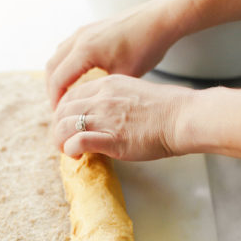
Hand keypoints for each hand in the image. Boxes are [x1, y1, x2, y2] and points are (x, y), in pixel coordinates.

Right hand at [45, 3, 178, 107]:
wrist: (158, 19)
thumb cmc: (146, 46)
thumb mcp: (125, 76)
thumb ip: (104, 92)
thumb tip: (93, 107)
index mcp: (85, 50)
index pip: (58, 79)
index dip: (55, 100)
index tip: (59, 115)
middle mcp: (79, 38)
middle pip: (52, 67)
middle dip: (52, 89)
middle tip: (59, 108)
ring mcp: (83, 31)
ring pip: (57, 56)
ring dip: (57, 75)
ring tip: (65, 93)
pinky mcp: (90, 28)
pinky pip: (67, 48)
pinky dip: (65, 64)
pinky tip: (77, 74)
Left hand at [52, 75, 195, 162]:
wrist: (183, 117)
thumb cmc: (168, 107)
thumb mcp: (134, 90)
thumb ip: (116, 98)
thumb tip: (106, 111)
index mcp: (107, 84)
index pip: (71, 95)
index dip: (63, 111)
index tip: (66, 122)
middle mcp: (101, 98)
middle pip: (63, 110)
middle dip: (58, 126)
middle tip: (61, 139)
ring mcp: (105, 117)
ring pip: (65, 125)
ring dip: (60, 140)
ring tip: (66, 150)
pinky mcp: (112, 138)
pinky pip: (79, 141)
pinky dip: (71, 149)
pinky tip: (76, 155)